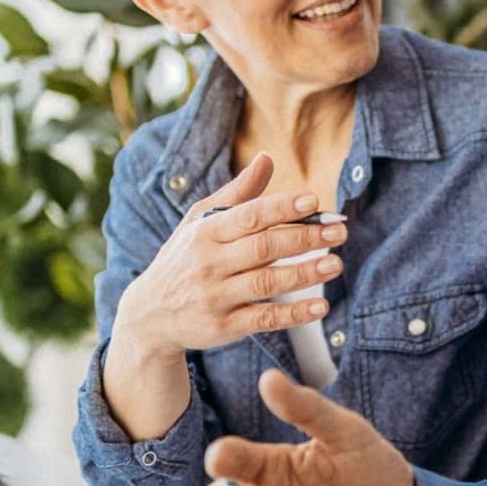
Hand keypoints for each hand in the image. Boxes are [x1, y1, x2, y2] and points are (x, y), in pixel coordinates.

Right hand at [110, 153, 346, 361]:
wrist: (149, 314)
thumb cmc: (184, 258)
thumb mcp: (200, 222)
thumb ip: (237, 194)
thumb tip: (267, 158)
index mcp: (206, 233)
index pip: (248, 217)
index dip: (281, 208)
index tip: (313, 202)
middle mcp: (209, 264)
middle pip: (263, 248)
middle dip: (304, 238)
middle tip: (338, 232)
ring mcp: (216, 297)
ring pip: (266, 283)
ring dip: (304, 273)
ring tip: (335, 263)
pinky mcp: (223, 327)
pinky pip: (263, 319)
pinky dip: (293, 314)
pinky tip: (320, 306)